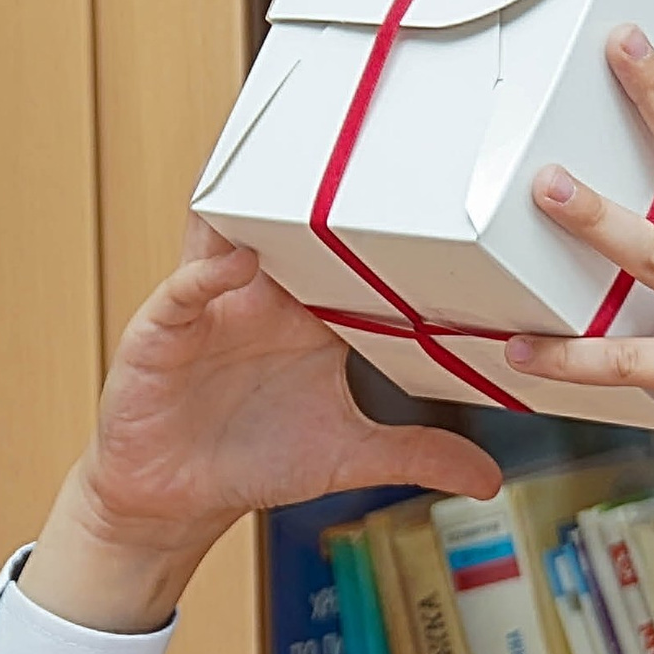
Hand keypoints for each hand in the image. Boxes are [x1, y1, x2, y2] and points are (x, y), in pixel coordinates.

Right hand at [22, 219, 500, 632]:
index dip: (387, 229)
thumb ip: (416, 455)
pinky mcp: (165, 330)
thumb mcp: (347, 455)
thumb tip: (489, 479)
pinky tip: (239, 261)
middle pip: (293, 228)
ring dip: (257, 209)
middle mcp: (261, 299)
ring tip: (291, 174)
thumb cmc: (253, 461)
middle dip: (322, 193)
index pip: (350, 256)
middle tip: (368, 153)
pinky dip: (210, 271)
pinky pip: (187, 288)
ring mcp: (212, 307)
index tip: (434, 196)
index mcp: (307, 317)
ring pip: (231, 237)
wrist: (175, 499)